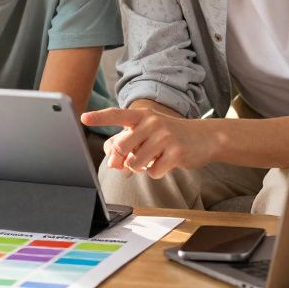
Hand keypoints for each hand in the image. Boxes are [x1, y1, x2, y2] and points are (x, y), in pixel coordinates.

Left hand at [80, 104, 218, 178]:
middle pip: (121, 148)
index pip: (117, 115)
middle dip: (124, 159)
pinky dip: (156, 172)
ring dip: (140, 167)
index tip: (83, 118)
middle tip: (136, 157)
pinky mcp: (176, 152)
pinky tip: (166, 162)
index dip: (99, 117)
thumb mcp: (148, 134)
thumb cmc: (169, 136)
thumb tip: (113, 164)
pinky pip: (153, 172)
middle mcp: (152, 122)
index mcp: (142, 115)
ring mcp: (164, 136)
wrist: (204, 137)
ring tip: (154, 158)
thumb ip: (127, 145)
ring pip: (135, 163)